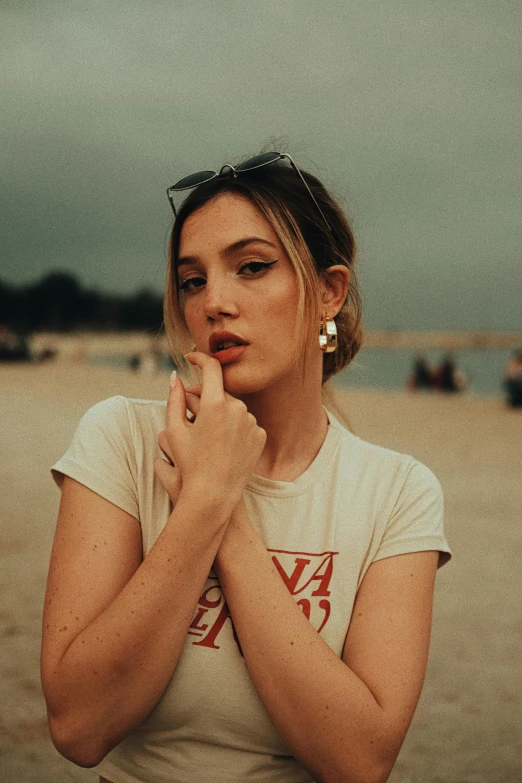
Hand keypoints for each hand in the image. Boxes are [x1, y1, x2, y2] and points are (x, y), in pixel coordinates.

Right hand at [154, 353, 265, 512]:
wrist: (214, 495)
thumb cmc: (189, 464)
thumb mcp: (174, 431)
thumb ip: (174, 399)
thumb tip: (174, 376)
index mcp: (215, 404)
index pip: (211, 368)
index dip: (200, 358)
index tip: (191, 357)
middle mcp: (238, 409)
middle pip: (220, 392)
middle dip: (206, 396)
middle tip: (190, 409)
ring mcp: (252, 422)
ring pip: (234, 408)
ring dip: (220, 413)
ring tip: (206, 434)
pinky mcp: (260, 435)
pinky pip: (246, 424)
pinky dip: (234, 428)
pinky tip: (223, 444)